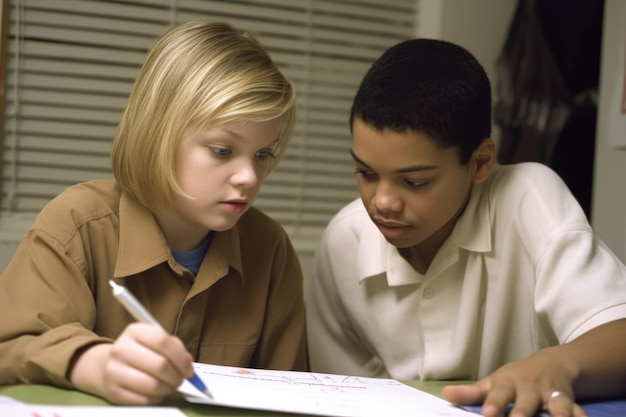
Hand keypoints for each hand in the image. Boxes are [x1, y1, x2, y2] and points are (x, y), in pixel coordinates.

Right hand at [70, 323, 193, 404]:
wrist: (107, 366)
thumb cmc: (140, 352)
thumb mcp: (154, 341)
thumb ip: (174, 348)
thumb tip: (188, 364)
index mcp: (134, 331)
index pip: (162, 340)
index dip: (180, 357)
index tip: (189, 369)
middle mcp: (121, 349)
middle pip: (159, 365)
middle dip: (177, 376)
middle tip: (181, 379)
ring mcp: (114, 371)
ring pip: (153, 385)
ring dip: (168, 388)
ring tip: (170, 386)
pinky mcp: (113, 392)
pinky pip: (144, 400)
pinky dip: (157, 398)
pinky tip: (157, 393)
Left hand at [441, 347, 586, 416]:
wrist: (552, 363)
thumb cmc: (516, 378)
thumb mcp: (494, 382)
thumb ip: (471, 393)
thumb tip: (445, 394)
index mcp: (508, 383)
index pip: (498, 393)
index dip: (494, 404)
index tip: (488, 415)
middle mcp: (530, 388)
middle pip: (527, 400)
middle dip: (524, 411)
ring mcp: (552, 394)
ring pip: (557, 404)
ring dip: (558, 414)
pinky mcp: (570, 402)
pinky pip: (579, 411)